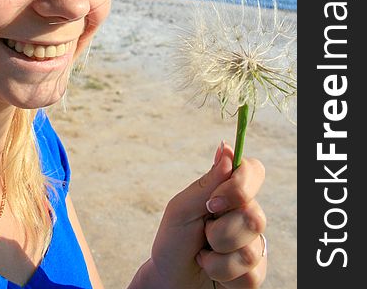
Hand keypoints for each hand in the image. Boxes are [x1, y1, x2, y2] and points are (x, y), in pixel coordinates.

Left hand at [145, 143, 266, 288]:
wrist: (170, 280)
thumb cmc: (173, 241)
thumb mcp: (182, 209)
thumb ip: (207, 183)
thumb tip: (227, 149)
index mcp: (228, 191)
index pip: (254, 171)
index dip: (241, 185)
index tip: (213, 202)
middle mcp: (245, 213)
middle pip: (255, 216)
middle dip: (220, 232)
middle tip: (203, 234)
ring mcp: (253, 242)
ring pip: (251, 250)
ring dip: (218, 258)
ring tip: (203, 255)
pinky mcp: (255, 272)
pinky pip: (251, 275)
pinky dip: (223, 276)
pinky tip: (213, 271)